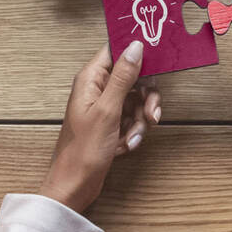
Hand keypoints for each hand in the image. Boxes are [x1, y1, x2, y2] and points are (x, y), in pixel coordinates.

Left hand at [39, 41, 160, 213]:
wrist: (75, 185)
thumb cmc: (83, 151)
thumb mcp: (108, 111)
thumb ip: (123, 77)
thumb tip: (135, 46)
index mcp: (91, 78)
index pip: (116, 50)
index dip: (137, 52)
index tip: (157, 62)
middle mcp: (97, 89)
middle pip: (133, 77)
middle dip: (145, 98)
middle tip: (149, 114)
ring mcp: (104, 107)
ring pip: (136, 100)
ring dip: (140, 120)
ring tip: (132, 137)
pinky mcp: (110, 123)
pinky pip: (132, 118)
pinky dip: (133, 131)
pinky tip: (126, 145)